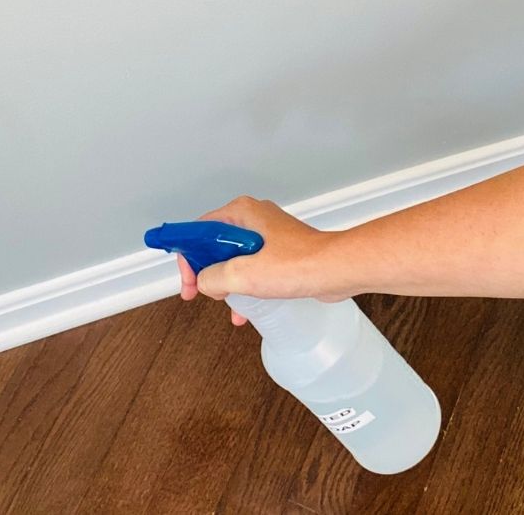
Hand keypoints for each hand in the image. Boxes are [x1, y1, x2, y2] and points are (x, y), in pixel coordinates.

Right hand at [176, 196, 338, 324]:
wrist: (337, 270)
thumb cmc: (302, 264)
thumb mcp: (244, 274)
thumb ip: (213, 277)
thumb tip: (204, 282)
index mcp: (241, 213)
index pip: (199, 231)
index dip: (188, 257)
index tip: (187, 280)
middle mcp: (254, 219)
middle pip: (214, 245)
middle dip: (207, 272)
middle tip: (203, 292)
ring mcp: (268, 235)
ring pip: (233, 258)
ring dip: (226, 283)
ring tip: (228, 303)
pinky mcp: (280, 252)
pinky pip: (252, 267)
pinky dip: (245, 286)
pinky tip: (246, 309)